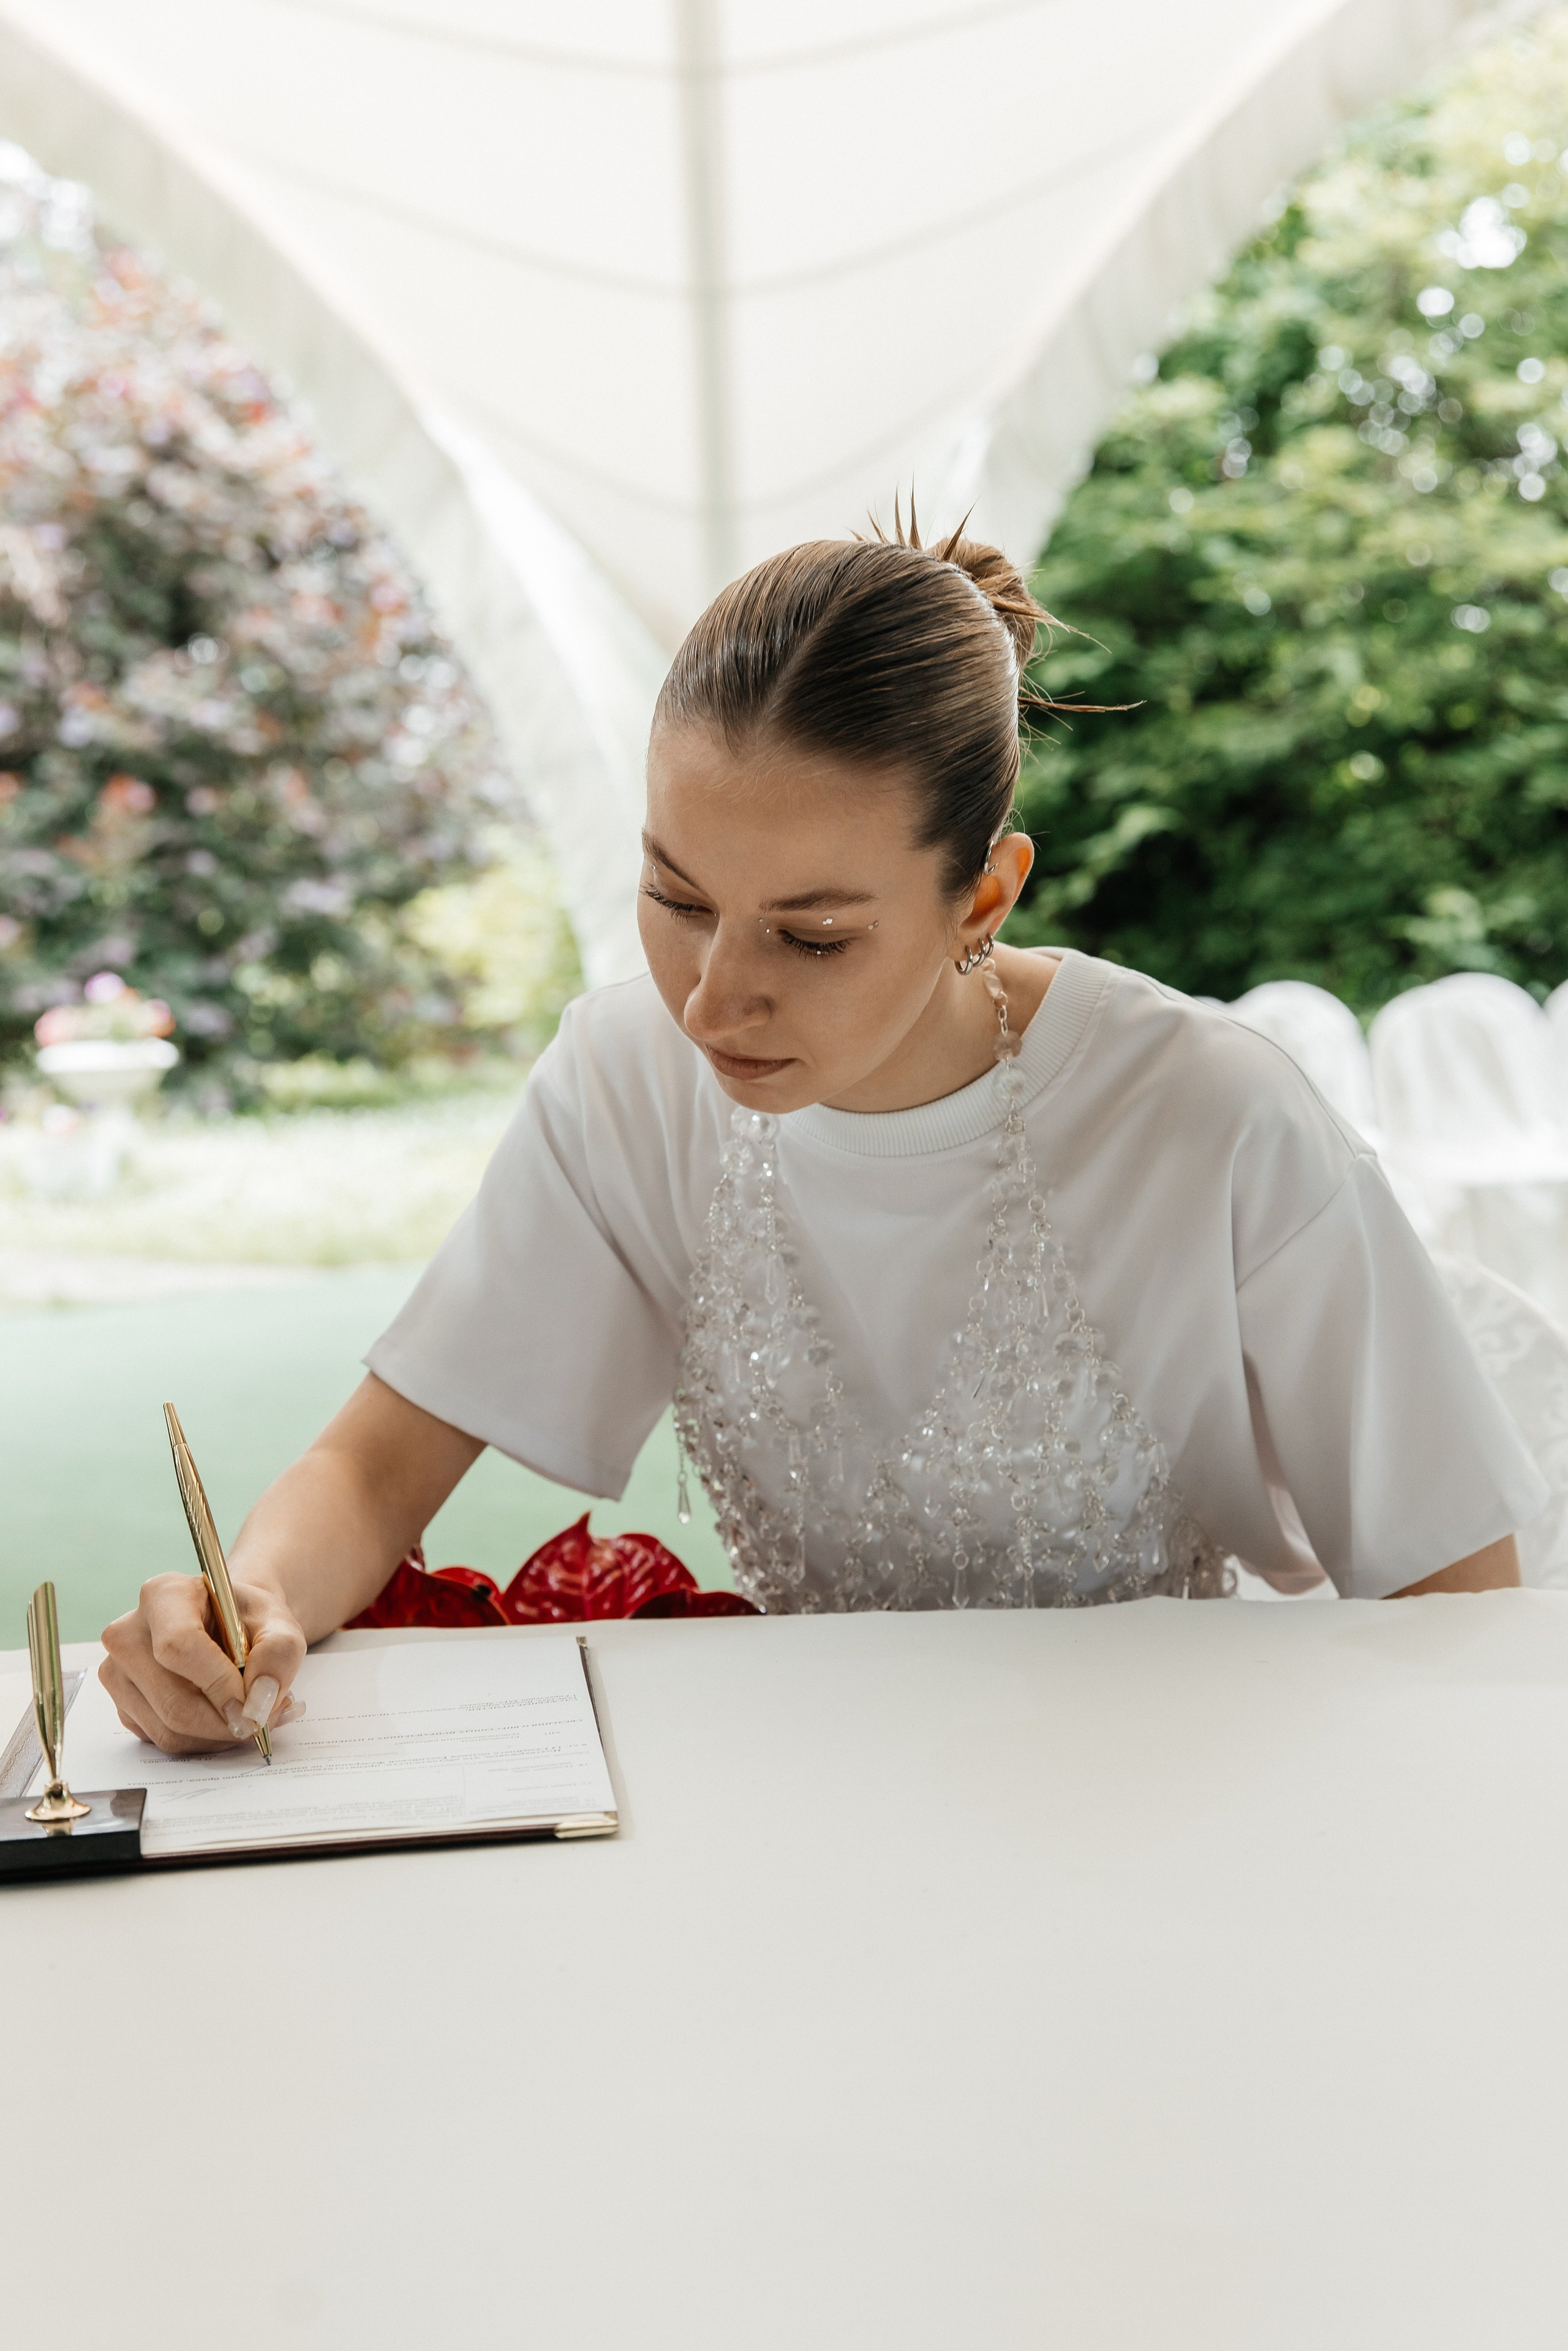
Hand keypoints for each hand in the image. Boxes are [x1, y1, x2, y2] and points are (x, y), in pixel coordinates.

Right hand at [100, 1574, 306, 1755]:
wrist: (228, 1628)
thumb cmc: (248, 1621)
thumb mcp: (279, 1622)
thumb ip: (279, 1653)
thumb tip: (259, 1702)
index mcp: (163, 1595)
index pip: (179, 1646)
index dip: (219, 1684)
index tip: (253, 1706)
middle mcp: (128, 1633)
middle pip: (173, 1700)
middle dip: (226, 1722)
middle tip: (263, 1720)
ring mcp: (118, 1673)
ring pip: (169, 1730)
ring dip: (219, 1735)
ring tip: (249, 1714)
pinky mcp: (123, 1706)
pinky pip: (163, 1741)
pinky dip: (202, 1741)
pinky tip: (223, 1717)